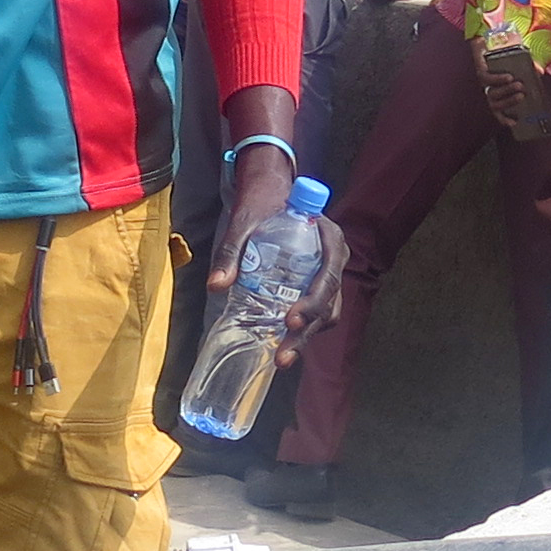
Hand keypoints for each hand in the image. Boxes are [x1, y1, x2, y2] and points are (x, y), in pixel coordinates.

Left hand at [204, 147, 341, 369]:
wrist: (268, 192)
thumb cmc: (261, 203)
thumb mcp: (244, 223)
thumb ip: (231, 251)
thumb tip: (216, 285)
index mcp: (329, 238)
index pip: (329, 275)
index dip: (314, 302)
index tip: (291, 319)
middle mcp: (334, 259)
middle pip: (329, 302)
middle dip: (307, 331)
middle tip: (283, 353)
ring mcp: (326, 274)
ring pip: (326, 313)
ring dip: (306, 337)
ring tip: (281, 358)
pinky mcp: (314, 284)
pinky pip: (316, 312)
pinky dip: (302, 330)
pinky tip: (279, 345)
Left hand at [476, 42, 543, 136]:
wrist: (490, 41)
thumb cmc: (505, 56)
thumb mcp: (520, 63)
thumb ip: (530, 68)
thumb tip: (540, 72)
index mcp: (498, 95)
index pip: (499, 112)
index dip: (504, 119)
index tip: (515, 123)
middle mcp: (490, 91)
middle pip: (496, 105)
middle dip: (510, 102)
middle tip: (522, 95)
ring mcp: (484, 83)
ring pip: (492, 94)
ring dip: (506, 91)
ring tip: (518, 85)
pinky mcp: (480, 72)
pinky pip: (487, 79)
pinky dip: (498, 79)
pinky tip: (508, 77)